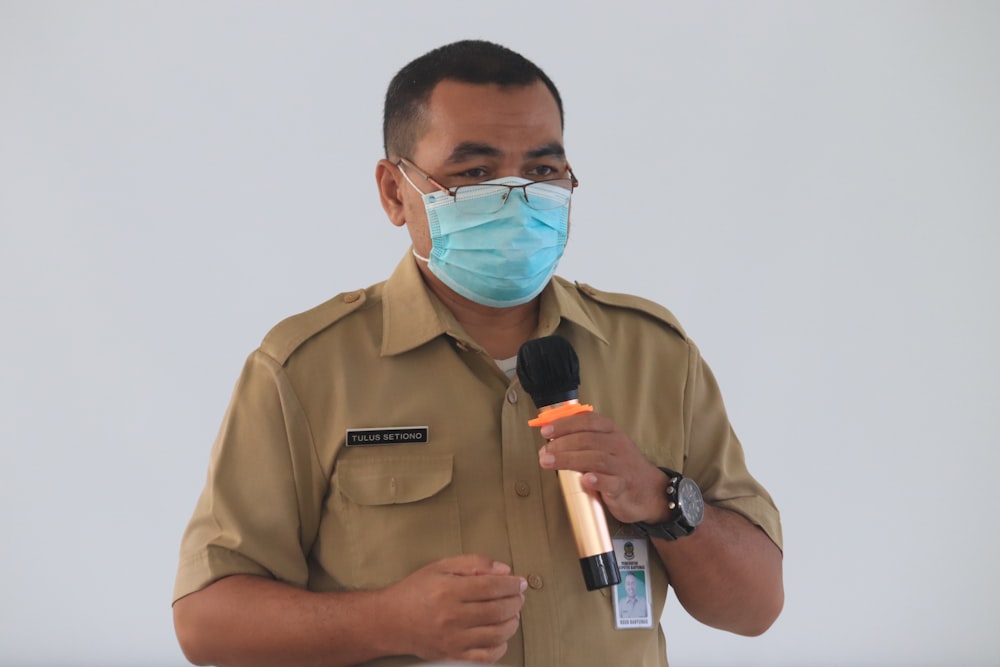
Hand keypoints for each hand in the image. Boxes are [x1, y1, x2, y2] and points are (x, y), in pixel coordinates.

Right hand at [386, 554, 526, 663]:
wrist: (390, 621)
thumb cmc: (415, 591)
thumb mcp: (441, 566)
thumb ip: (473, 563)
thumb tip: (503, 570)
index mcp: (448, 591)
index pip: (492, 588)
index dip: (511, 585)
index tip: (520, 582)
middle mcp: (452, 617)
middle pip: (498, 611)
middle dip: (515, 602)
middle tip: (518, 596)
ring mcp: (453, 639)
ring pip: (498, 634)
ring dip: (512, 622)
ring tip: (511, 613)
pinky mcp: (453, 654)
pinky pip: (486, 655)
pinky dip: (501, 646)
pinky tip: (500, 634)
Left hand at [537, 411, 670, 524]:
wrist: (651, 491)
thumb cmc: (621, 467)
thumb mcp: (605, 447)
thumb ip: (582, 441)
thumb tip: (550, 440)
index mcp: (611, 432)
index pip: (587, 421)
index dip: (565, 424)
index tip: (546, 430)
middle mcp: (617, 445)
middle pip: (587, 439)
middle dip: (561, 444)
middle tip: (544, 452)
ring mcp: (622, 466)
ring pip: (596, 458)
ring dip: (569, 459)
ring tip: (549, 462)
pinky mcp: (625, 486)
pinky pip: (612, 482)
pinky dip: (597, 480)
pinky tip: (585, 479)